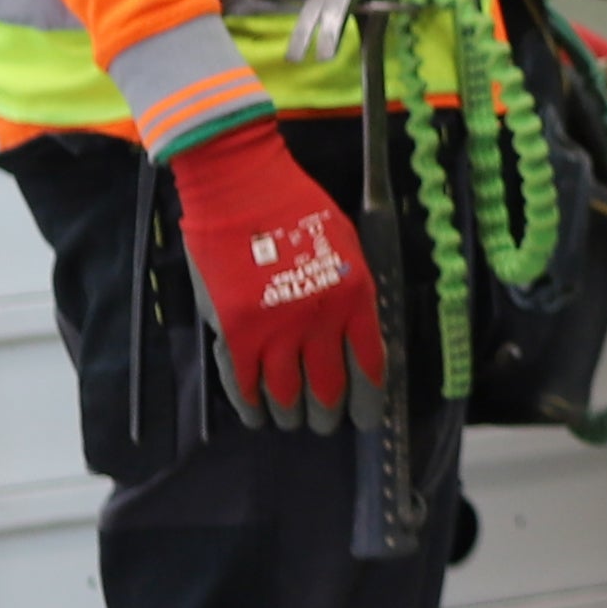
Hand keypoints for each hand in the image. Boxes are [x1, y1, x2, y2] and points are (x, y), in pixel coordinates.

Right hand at [169, 116, 386, 429]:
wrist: (241, 186)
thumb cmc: (296, 207)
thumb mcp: (347, 245)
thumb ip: (353, 293)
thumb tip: (355, 335)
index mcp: (355, 298)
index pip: (370, 367)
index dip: (368, 401)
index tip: (365, 419)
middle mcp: (320, 321)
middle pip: (329, 390)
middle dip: (328, 414)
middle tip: (324, 422)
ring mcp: (276, 330)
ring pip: (287, 396)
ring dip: (290, 415)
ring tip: (291, 420)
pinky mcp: (236, 331)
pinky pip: (244, 385)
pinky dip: (251, 406)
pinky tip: (256, 415)